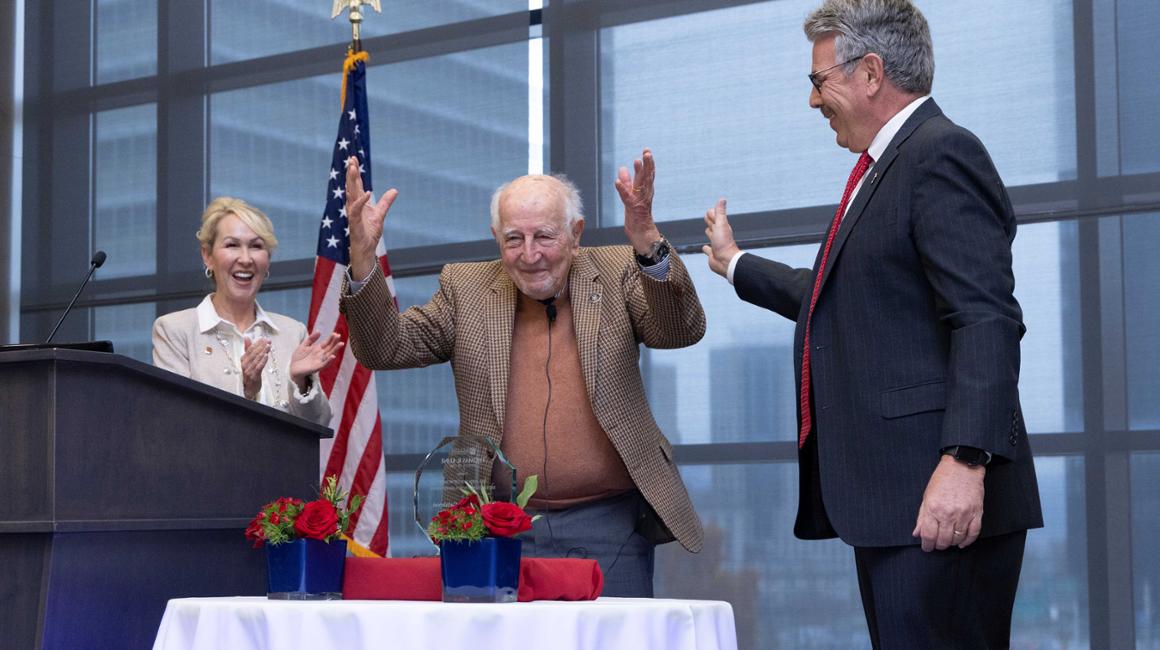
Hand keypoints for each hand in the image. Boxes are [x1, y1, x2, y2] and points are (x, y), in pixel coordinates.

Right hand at [240, 337, 270, 400]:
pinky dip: (262, 361)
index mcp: (243, 360)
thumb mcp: (248, 360)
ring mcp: (248, 371)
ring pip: (256, 360)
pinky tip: (266, 356)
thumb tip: (247, 337)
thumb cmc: (249, 373)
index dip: (256, 344)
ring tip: (268, 346)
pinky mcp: (253, 376)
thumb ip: (248, 348)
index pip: (249, 349)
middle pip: (253, 353)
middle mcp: (245, 365)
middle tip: (268, 341)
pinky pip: (258, 367)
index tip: (263, 338)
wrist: (249, 388)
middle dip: (261, 346)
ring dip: (262, 352)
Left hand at [289, 331, 343, 391]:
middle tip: (339, 336)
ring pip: (330, 355)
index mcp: (318, 349)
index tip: (335, 333)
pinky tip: (333, 356)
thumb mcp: (304, 345)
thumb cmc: (298, 357)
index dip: (331, 338)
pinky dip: (329, 360)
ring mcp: (320, 361)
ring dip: (335, 350)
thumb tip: (319, 331)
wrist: (292, 368)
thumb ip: (311, 339)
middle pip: (330, 348)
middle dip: (335, 342)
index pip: (327, 343)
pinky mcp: (317, 367)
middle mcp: (321, 355)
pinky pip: (324, 364)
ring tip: (341, 344)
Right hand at [345, 156, 398, 280]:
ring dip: (351, 181)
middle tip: (351, 159)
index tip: (353, 158)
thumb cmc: (369, 234)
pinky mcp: (354, 224)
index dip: (355, 173)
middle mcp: (354, 207)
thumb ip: (385, 202)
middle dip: (351, 173)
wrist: (366, 251)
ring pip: (351, 195)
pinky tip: (366, 193)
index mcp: (358, 204)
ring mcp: (353, 215)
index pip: (355, 185)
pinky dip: (360, 202)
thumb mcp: (380, 215)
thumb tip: (394, 190)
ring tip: (353, 168)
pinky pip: (356, 211)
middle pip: (352, 187)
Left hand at [613, 148, 662, 253]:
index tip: (647, 150)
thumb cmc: (636, 215)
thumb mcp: (631, 195)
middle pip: (648, 177)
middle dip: (648, 164)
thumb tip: (622, 168)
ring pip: (641, 185)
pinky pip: (628, 198)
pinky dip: (623, 189)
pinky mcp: (633, 209)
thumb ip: (627, 182)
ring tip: (637, 160)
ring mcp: (640, 201)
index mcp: (645, 191)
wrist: (640, 233)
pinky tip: (617, 181)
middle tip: (647, 152)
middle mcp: (645, 194)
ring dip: (639, 172)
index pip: (648, 174)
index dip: (648, 163)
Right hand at [701, 198, 740, 277]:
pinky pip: (708, 250)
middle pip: (713, 225)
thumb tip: (722, 199)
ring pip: (711, 236)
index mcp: (721, 227)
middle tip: (708, 216)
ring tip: (708, 230)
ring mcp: (716, 244)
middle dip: (710, 220)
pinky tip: (705, 248)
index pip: (714, 216)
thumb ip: (720, 212)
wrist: (726, 262)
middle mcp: (719, 235)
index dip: (711, 213)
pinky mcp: (712, 254)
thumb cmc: (724, 243)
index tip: (709, 211)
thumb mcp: (721, 224)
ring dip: (709, 232)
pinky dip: (706, 248)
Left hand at [912, 455, 985, 550]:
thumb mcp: (927, 496)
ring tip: (948, 542)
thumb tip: (917, 533)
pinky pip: (974, 533)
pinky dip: (968, 541)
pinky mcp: (977, 513)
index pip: (929, 535)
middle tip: (937, 545)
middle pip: (943, 540)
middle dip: (939, 546)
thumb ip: (922, 517)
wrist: (962, 466)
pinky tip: (962, 543)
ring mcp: (964, 514)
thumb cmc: (942, 479)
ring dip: (952, 544)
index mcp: (933, 508)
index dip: (927, 545)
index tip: (927, 547)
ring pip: (958, 539)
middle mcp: (948, 513)